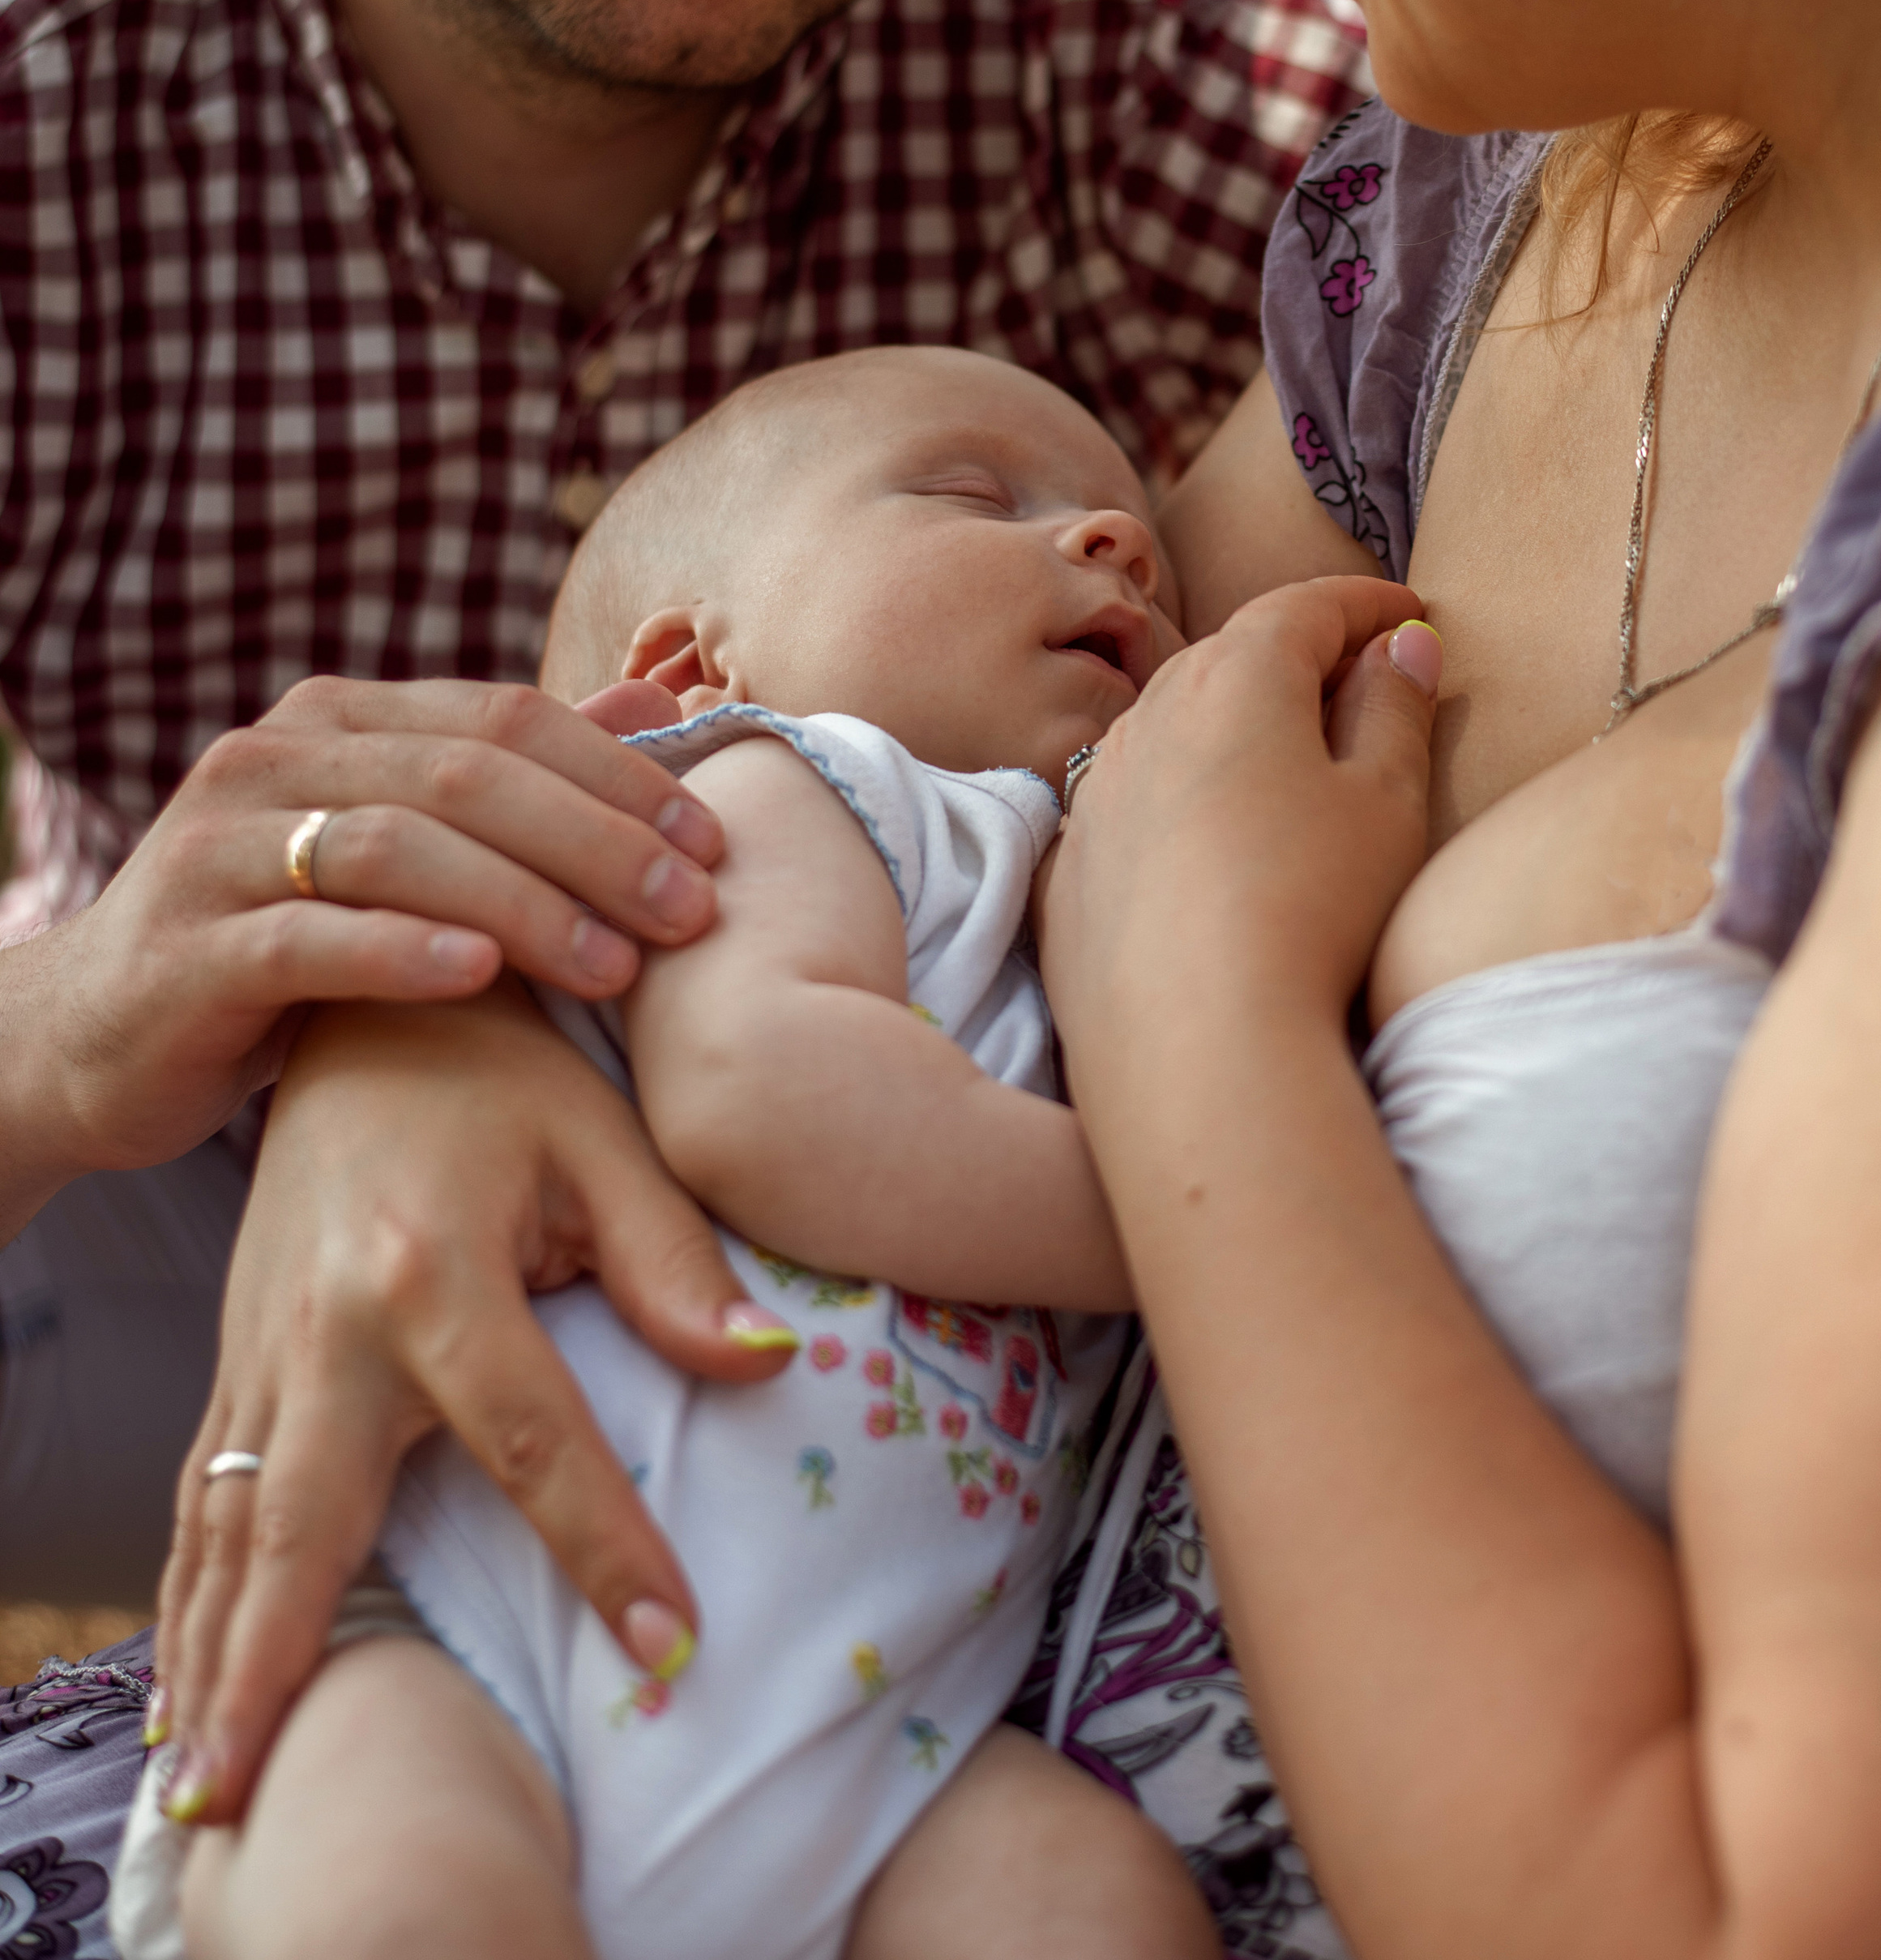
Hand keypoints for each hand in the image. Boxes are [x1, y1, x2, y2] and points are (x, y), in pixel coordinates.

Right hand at [3, 675, 723, 1204]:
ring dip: (522, 902)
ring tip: (616, 966)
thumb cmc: (284, 945)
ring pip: (396, 848)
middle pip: (466, 775)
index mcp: (341, 720)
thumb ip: (517, 779)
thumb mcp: (405, 855)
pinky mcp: (186, 947)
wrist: (96, 1038)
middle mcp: (276, 758)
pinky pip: (305, 937)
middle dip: (596, 841)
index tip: (715, 845)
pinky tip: (480, 977)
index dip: (620, 777)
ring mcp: (221, 848)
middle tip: (692, 912)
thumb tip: (656, 708)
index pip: (505, 718)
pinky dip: (400, 950)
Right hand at [150, 977, 796, 1825]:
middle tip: (251, 1803)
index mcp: (430, 1266)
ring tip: (203, 1789)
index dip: (607, 1547)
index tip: (671, 1649)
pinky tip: (190, 1677)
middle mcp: (328, 1322)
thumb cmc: (502, 1070)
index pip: (532, 1440)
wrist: (365, 1002)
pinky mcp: (239, 1351)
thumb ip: (675, 1262)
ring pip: (229, 1524)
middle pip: (308, 1518)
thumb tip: (765, 1365)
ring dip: (213, 1654)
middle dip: (282, 1664)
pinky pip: (203, 1492)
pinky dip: (191, 1591)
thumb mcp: (605, 1138)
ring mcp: (265, 1343)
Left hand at [1041, 576, 1439, 1053]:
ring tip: (1284, 752)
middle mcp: (1147, 717)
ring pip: (1168, 723)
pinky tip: (1208, 836)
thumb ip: (1395, 709)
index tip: (1408, 611)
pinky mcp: (1068, 869)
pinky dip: (1175, 795)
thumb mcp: (1387, 803)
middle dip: (1295, 651)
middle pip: (1229, 655)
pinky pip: (1128, 802)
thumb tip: (1401, 645)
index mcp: (1237, 681)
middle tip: (1356, 672)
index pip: (1305, 607)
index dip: (1364, 603)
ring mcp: (1096, 793)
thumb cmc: (1312, 911)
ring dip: (1227, 721)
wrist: (1195, 1047)